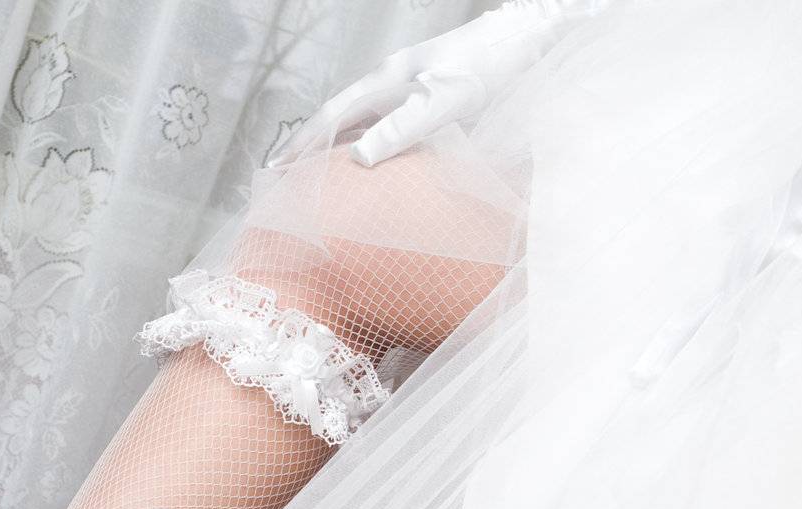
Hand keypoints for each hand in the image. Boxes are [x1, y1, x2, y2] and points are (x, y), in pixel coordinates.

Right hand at [269, 2, 577, 168]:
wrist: (526, 42)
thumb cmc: (488, 71)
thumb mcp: (444, 102)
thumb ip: (402, 129)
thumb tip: (358, 158)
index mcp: (385, 83)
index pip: (330, 118)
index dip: (302, 145)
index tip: (275, 170)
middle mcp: (389, 81)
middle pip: (337, 116)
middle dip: (308, 144)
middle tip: (283, 174)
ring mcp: (407, 84)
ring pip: (358, 118)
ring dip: (334, 143)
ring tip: (316, 170)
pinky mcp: (426, 91)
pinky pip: (381, 119)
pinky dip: (363, 139)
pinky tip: (369, 156)